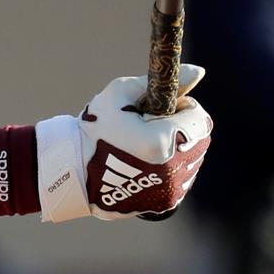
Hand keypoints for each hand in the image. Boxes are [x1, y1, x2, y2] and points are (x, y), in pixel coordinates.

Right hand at [36, 65, 212, 221]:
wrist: (74, 172)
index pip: (197, 115)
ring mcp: (173, 188)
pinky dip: (171, 168)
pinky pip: (183, 177)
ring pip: (193, 158)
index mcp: (163, 141)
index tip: (158, 109)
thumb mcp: (121, 95)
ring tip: (144, 146)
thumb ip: (161, 83)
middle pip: (199, 137)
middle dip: (181, 127)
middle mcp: (174, 168)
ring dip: (178, 148)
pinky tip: (145, 164)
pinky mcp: (168, 202)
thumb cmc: (94, 129)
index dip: (180, 107)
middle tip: (151, 126)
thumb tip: (199, 71)